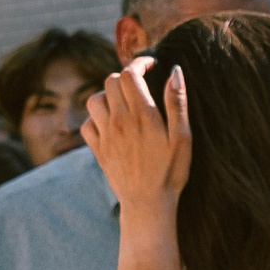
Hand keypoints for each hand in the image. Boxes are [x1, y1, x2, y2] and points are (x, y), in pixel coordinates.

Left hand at [82, 58, 191, 216]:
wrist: (147, 206)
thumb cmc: (171, 172)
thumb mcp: (182, 138)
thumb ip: (177, 103)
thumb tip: (175, 71)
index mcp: (142, 115)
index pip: (130, 74)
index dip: (140, 63)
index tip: (151, 64)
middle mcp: (119, 121)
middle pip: (111, 81)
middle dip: (126, 77)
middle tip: (141, 84)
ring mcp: (105, 135)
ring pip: (95, 99)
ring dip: (108, 95)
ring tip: (124, 102)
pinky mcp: (97, 150)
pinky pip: (87, 123)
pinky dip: (96, 117)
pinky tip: (111, 123)